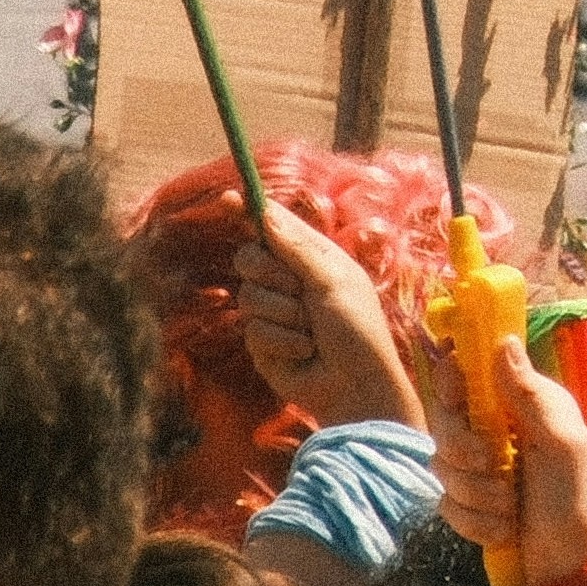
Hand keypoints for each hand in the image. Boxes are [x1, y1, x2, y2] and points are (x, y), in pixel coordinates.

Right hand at [228, 186, 455, 438]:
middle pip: (250, 258)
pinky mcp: (263, 343)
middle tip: (295, 288)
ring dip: (283, 314)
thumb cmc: (357, 332)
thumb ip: (298, 249)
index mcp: (314, 259)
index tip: (229, 198)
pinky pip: (252, 329)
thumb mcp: (333, 282)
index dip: (252, 213)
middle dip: (268, 271)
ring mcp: (275, 313)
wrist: (356, 387)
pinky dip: (280, 340)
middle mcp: (291, 282)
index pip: (276, 229)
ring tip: (311, 331)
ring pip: (249, 295)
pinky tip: (303, 352)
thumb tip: (266, 214)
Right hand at [464, 317, 586, 585]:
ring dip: (477, 493)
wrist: (574, 565)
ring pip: (442, 466)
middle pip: (444, 421)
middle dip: (463, 448)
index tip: (457, 393)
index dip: (453, 378)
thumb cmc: (578, 496)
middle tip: (493, 464)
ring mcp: (479, 470)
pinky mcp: (469, 505)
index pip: (470, 375)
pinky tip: (505, 529)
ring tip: (512, 507)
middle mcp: (496, 431)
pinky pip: (447, 505)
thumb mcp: (562, 441)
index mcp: (521, 405)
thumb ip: (529, 394)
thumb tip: (504, 341)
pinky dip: (476, 522)